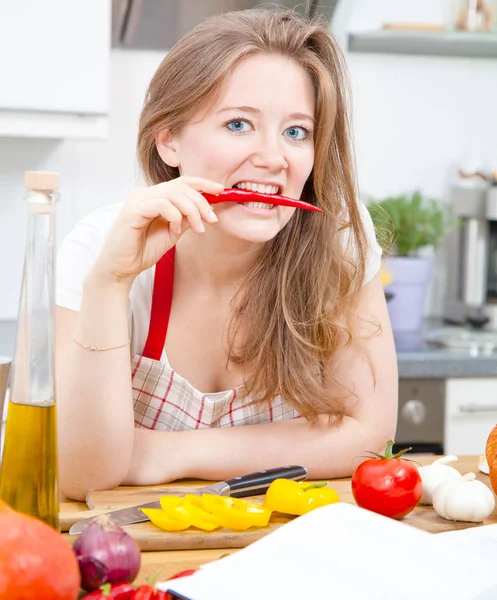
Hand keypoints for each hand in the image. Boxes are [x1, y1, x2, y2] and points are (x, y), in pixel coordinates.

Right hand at [93, 176, 222, 285]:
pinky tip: (176, 230)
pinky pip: (161, 204)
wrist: (122, 268)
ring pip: (173, 193)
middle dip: (201, 202)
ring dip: (192, 210)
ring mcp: (138, 200)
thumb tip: (208, 208)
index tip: (221, 191)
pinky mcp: (133, 210)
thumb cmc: (143, 250)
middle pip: (181, 186)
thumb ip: (187, 219)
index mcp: (155, 196)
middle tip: (212, 220)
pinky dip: (175, 216)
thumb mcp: (173, 232)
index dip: (203, 183)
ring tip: (198, 229)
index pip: (182, 182)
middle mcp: (145, 194)